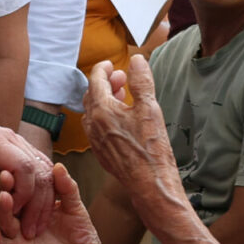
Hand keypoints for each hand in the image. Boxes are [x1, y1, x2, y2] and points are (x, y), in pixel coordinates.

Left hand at [0, 118, 54, 237]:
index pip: (23, 167)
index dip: (23, 195)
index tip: (13, 213)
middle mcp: (11, 137)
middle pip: (39, 169)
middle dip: (39, 202)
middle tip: (30, 229)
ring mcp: (18, 140)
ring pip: (44, 168)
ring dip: (44, 197)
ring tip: (35, 223)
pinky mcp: (20, 146)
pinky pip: (39, 165)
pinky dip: (41, 187)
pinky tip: (36, 207)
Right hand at [0, 163, 105, 243]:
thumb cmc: (81, 236)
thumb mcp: (74, 207)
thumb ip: (66, 188)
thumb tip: (59, 166)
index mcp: (32, 206)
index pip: (20, 189)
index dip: (17, 178)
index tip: (15, 164)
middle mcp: (21, 220)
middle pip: (7, 204)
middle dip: (4, 189)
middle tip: (4, 175)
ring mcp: (18, 238)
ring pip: (2, 223)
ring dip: (0, 210)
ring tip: (3, 198)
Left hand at [83, 59, 187, 224]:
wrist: (150, 184)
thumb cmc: (151, 148)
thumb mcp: (150, 109)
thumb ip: (141, 82)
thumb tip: (137, 60)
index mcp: (102, 111)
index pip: (95, 80)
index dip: (103, 69)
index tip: (112, 64)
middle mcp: (93, 125)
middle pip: (92, 95)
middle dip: (105, 83)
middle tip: (121, 78)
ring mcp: (95, 140)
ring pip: (92, 112)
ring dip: (104, 100)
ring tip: (121, 96)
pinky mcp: (101, 152)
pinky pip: (96, 128)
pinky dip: (104, 116)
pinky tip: (120, 119)